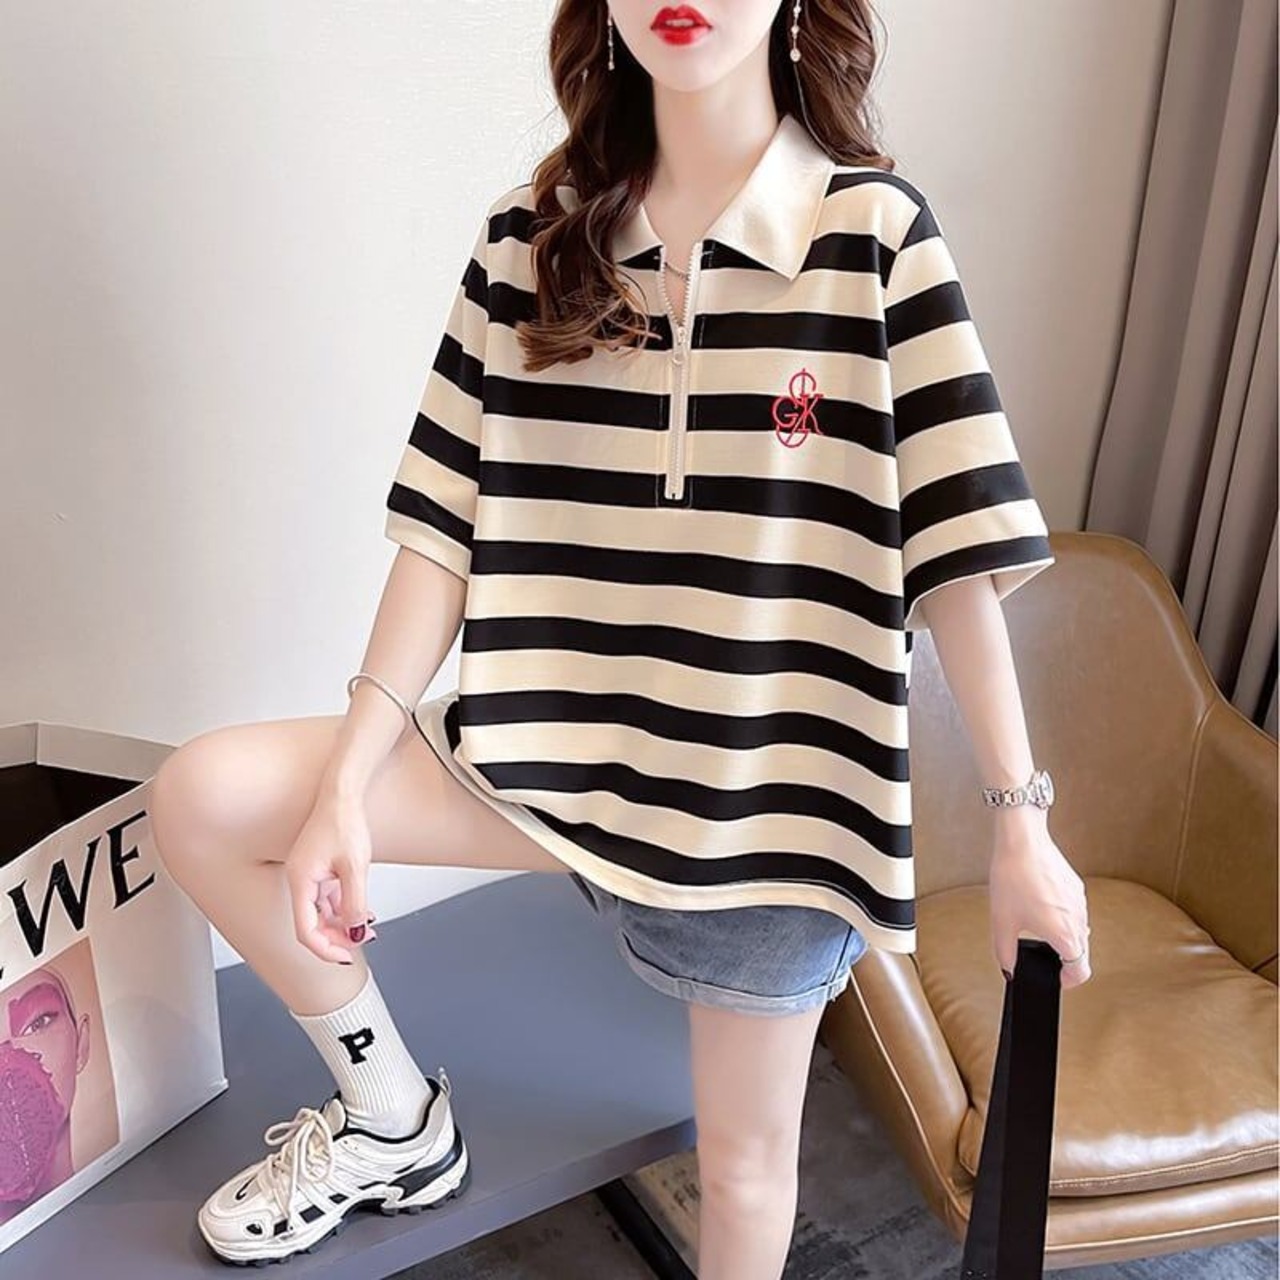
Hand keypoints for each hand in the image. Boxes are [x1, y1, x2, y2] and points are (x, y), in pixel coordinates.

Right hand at [283, 792, 376, 964]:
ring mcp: (308, 875)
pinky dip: (342, 908)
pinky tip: (361, 912)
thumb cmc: (344, 821)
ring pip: (320, 912)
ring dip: (341, 924)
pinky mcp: (318, 869)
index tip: (345, 956)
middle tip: (360, 942)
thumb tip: (355, 932)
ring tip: (366, 929)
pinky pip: (326, 898)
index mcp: (300, 881)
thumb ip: (354, 903)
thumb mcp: (355, 867)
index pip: (305, 930)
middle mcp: (300, 880)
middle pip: (311, 924)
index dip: (325, 948)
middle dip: (336, 937)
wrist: (343, 794)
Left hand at [987, 816, 1090, 989]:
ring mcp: (1081, 903)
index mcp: (1064, 934)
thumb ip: (1005, 952)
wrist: (1023, 842)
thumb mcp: (1001, 922)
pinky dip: (1062, 916)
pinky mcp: (1077, 887)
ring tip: (1037, 926)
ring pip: (1079, 931)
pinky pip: (1075, 911)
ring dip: (1063, 936)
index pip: (1081, 970)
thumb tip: (1008, 970)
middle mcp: (1079, 920)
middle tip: (1043, 955)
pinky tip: (1039, 904)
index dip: (1069, 980)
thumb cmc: (1013, 879)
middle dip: (1063, 958)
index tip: (1056, 979)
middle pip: (1081, 952)